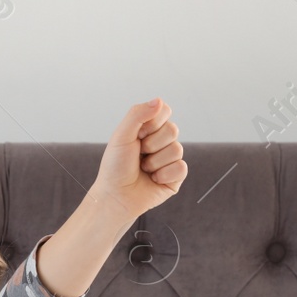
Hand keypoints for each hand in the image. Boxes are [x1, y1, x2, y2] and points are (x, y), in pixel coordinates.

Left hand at [91, 98, 186, 220]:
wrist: (115, 196)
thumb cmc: (115, 167)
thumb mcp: (121, 135)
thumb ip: (137, 114)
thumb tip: (159, 100)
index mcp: (148, 128)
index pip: (165, 111)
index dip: (152, 123)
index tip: (137, 135)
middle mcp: (161, 141)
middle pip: (173, 130)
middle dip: (152, 144)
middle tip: (139, 154)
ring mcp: (170, 159)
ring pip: (177, 150)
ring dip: (155, 162)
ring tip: (143, 169)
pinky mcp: (176, 177)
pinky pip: (181, 168)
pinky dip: (164, 175)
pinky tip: (153, 180)